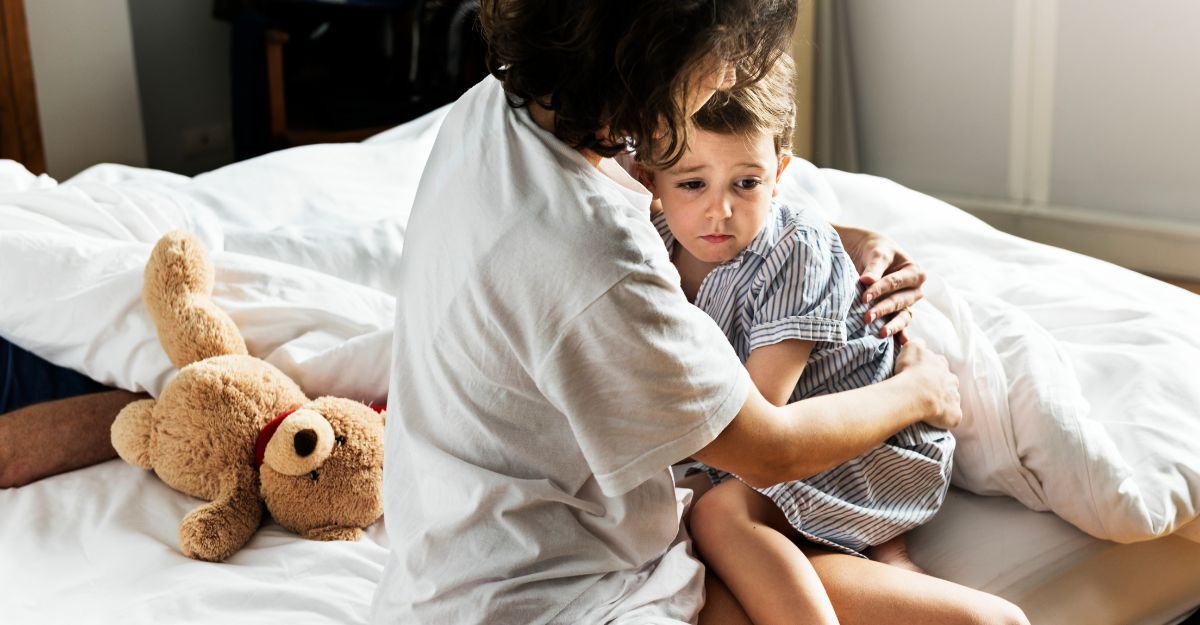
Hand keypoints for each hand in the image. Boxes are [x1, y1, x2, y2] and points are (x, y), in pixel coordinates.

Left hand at [835, 225, 925, 343]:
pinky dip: (900, 334)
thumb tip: (867, 280)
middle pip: (899, 301)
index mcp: (914, 272)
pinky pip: (901, 325)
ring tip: (881, 333)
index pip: (896, 282)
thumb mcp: (877, 253)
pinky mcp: (899, 314)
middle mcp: (915, 290)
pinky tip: (900, 345)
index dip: (880, 289)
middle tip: (867, 317)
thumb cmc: (876, 250)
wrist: (869, 253)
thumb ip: (874, 267)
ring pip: (902, 316)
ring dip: (892, 325)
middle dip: (883, 309)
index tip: (864, 296)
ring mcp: (908, 304)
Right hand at [893, 339, 960, 429]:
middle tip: (926, 391)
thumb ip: (918, 343)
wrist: (914, 393)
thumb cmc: (911, 371)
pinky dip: (947, 417)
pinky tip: (936, 419)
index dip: (931, 369)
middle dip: (942, 385)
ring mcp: (954, 397)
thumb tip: (921, 344)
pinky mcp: (954, 414)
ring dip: (944, 401)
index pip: (939, 364)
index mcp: (941, 364)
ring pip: (952, 398)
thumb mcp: (912, 348)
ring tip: (930, 406)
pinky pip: (953, 416)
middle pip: (949, 381)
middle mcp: (951, 379)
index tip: (923, 374)